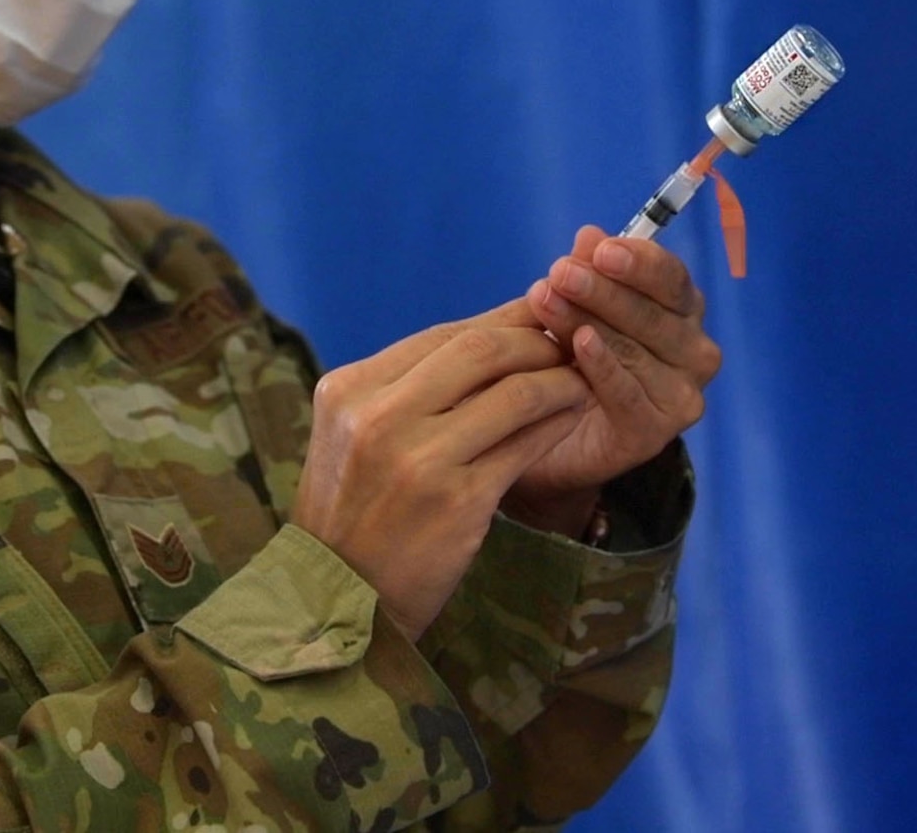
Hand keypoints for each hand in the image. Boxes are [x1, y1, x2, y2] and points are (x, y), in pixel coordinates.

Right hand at [292, 300, 591, 639]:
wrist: (337, 599)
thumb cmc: (353, 513)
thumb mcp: (353, 436)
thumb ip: (405, 389)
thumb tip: (491, 338)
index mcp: (348, 390)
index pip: (440, 334)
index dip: (500, 320)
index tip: (537, 318)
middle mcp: (378, 416)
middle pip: (481, 349)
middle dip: (536, 340)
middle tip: (568, 344)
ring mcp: (419, 459)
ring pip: (514, 391)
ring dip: (559, 379)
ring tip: (579, 380)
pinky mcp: (459, 501)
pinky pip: (527, 444)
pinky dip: (558, 422)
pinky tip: (571, 417)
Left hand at [505, 227, 721, 534]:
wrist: (549, 432)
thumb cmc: (571, 358)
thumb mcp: (575, 307)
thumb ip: (587, 272)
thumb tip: (589, 235)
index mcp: (682, 312)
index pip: (671, 279)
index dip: (639, 262)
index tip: (600, 250)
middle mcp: (694, 352)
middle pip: (654, 314)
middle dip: (604, 290)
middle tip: (560, 272)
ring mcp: (681, 395)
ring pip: (638, 351)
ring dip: (589, 321)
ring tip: (546, 299)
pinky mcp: (655, 433)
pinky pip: (629, 394)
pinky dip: (604, 367)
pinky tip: (579, 344)